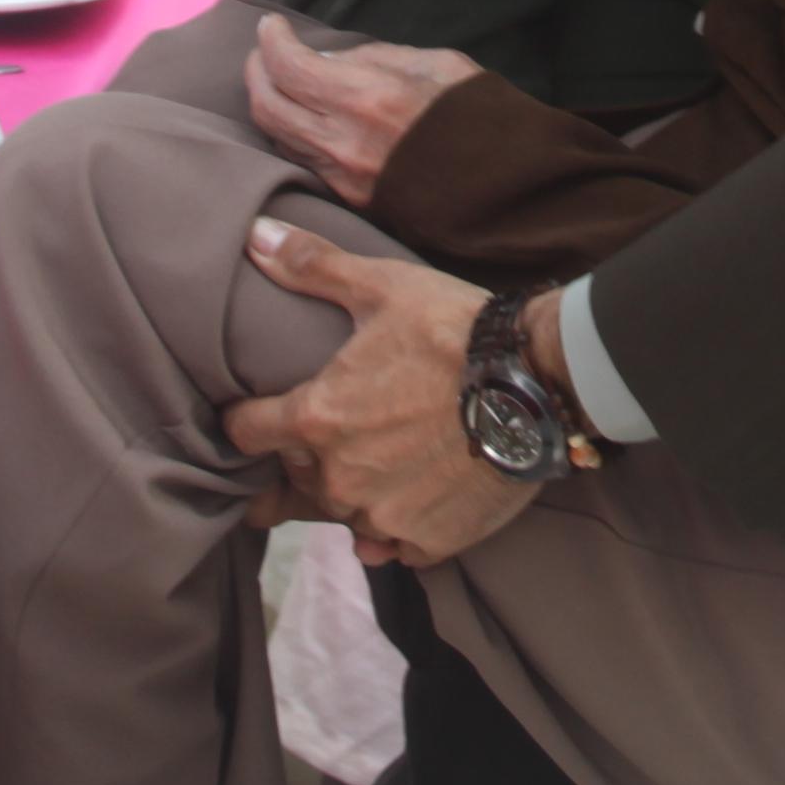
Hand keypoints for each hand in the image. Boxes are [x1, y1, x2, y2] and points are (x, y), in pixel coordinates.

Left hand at [224, 230, 542, 566]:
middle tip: (338, 429)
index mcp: (316, 419)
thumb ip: (312, 267)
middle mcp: (339, 479)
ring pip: (343, 515)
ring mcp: (382, 517)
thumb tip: (254, 236)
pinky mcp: (426, 542)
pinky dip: (396, 526)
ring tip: (383, 460)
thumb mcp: (383, 286)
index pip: (246, 433)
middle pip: (294, 480)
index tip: (260, 411)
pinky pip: (391, 547)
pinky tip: (413, 495)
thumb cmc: (454, 332)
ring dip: (354, 492)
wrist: (538, 383)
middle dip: (306, 457)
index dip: (248, 418)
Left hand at [244, 14, 479, 207]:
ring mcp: (344, 177)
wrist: (507, 186)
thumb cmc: (478, 114)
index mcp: (367, 98)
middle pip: (266, 107)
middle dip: (256, 73)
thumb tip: (329, 59)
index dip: (270, 41)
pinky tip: (302, 118)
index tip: (270, 27)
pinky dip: (291, 134)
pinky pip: (302, 161)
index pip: (288, 66)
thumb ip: (374, 57)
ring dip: (270, 105)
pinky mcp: (351, 199)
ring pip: (278, 138)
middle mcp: (345, 142)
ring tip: (278, 82)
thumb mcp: (434, 62)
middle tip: (263, 53)